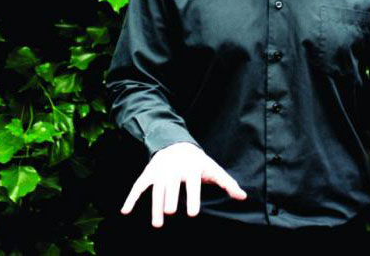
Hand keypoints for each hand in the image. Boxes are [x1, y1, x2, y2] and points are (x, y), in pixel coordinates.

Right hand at [119, 141, 247, 227]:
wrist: (176, 145)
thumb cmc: (198, 163)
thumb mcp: (213, 169)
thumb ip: (227, 183)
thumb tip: (243, 197)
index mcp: (192, 168)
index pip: (192, 184)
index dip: (193, 198)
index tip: (193, 214)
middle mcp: (174, 169)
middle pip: (171, 186)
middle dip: (169, 199)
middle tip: (170, 213)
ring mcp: (160, 172)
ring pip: (156, 190)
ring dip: (154, 206)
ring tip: (157, 224)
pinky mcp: (148, 174)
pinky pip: (138, 186)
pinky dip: (131, 198)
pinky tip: (125, 212)